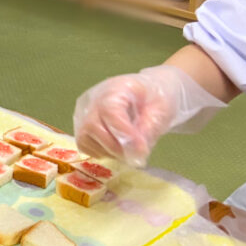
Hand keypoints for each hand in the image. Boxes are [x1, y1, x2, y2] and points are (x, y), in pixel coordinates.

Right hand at [73, 65, 224, 167]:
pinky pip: (85, 144)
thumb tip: (136, 155)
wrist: (155, 92)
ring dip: (109, 150)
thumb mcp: (162, 111)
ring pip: (86, 138)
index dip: (123, 135)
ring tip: (131, 150)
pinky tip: (119, 148)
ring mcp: (85, 111)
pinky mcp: (83, 124)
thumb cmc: (162, 97)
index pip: (110, 113)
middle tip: (139, 156)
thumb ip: (148, 131)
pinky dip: (101, 151)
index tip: (140, 153)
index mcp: (116, 88)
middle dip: (117, 147)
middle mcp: (93, 98)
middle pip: (93, 128)